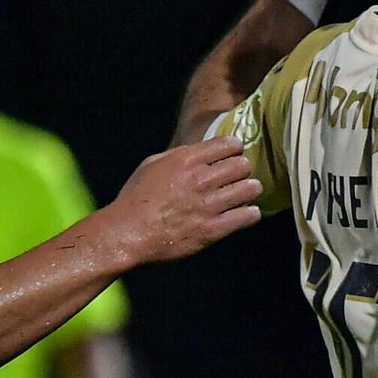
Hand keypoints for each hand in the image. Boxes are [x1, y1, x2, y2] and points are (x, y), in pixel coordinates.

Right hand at [100, 136, 262, 265]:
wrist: (127, 233)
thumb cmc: (135, 199)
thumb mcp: (151, 165)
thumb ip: (177, 155)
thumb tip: (198, 151)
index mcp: (186, 160)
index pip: (228, 144)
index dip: (235, 148)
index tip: (234, 154)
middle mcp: (200, 180)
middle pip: (242, 165)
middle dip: (242, 169)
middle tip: (239, 176)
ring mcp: (208, 205)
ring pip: (250, 188)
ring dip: (250, 190)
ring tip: (245, 194)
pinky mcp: (213, 230)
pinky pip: (247, 216)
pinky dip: (250, 213)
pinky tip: (245, 213)